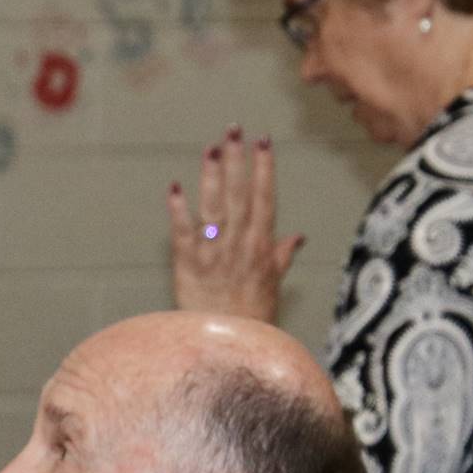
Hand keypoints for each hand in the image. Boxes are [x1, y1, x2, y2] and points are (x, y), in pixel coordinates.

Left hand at [167, 125, 305, 321]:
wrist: (227, 342)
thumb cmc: (252, 316)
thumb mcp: (273, 284)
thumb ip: (282, 256)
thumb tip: (298, 238)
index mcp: (261, 245)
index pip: (265, 199)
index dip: (263, 169)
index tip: (261, 142)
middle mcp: (239, 244)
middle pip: (239, 195)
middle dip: (236, 160)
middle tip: (233, 130)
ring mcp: (213, 253)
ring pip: (213, 207)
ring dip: (211, 176)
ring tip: (210, 148)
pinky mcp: (188, 265)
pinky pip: (183, 233)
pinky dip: (178, 210)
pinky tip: (175, 187)